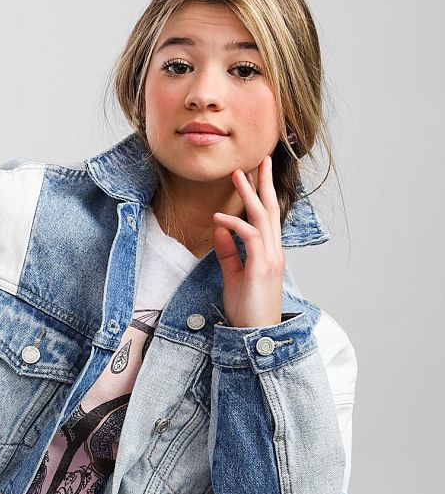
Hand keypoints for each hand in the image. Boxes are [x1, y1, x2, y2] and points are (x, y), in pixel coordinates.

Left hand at [211, 155, 284, 327]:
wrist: (256, 334)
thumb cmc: (247, 309)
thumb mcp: (234, 275)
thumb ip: (228, 252)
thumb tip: (219, 229)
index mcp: (270, 252)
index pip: (267, 217)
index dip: (262, 194)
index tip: (255, 174)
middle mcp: (274, 251)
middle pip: (270, 209)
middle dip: (264, 183)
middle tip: (259, 159)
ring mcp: (270, 258)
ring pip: (262, 217)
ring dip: (249, 195)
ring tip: (237, 175)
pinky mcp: (262, 267)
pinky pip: (250, 237)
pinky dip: (234, 224)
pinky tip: (219, 218)